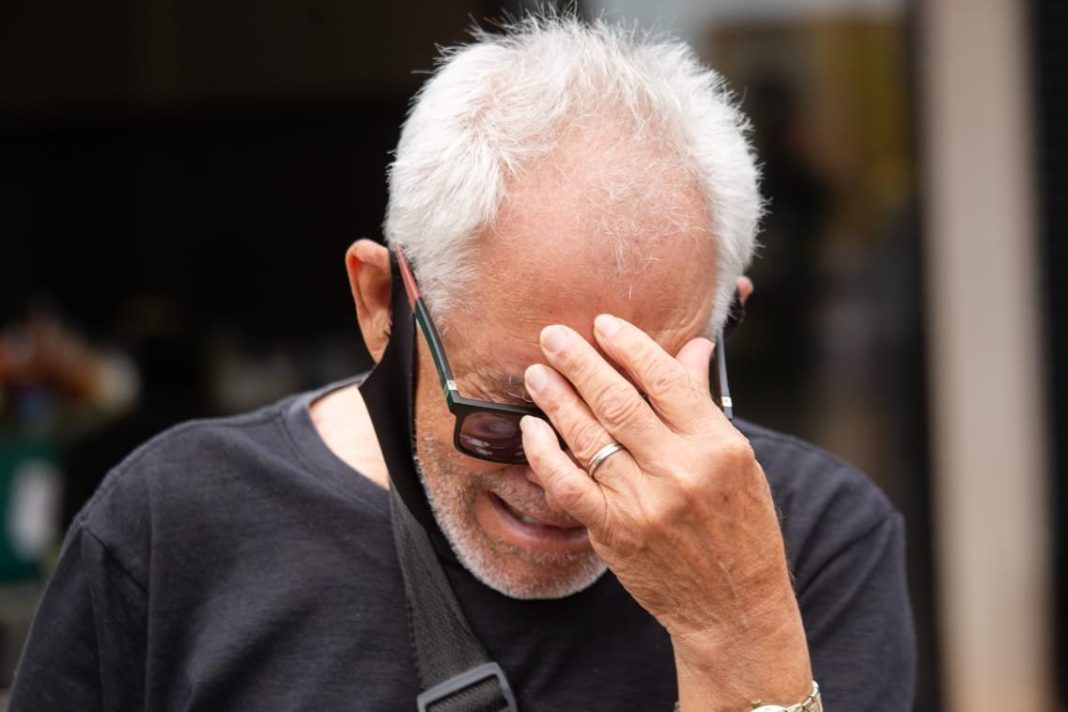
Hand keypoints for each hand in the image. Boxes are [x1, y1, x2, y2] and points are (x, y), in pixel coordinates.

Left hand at [520, 314, 810, 708]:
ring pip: (589, 437)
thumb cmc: (741, 529)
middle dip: (580, 362)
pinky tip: (532, 430)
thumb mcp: (739, 462)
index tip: (603, 324)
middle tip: (553, 335)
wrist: (734, 607)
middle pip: (618, 401)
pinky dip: (545, 455)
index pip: (665, 379)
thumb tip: (692, 348)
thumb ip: (705, 405)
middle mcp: (680, 470)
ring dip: (556, 399)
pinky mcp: (615, 532)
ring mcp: (644, 503)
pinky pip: (569, 485)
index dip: (628, 346)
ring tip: (537, 373)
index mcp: (717, 445)